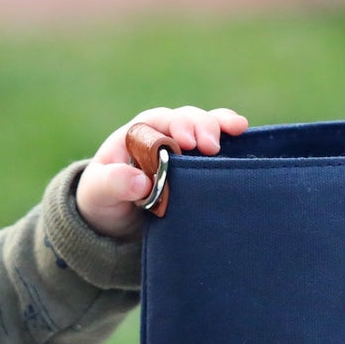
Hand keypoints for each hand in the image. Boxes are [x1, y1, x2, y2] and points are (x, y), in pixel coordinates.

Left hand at [76, 106, 248, 239]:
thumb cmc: (104, 200)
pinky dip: (232, 139)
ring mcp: (184, 150)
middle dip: (201, 126)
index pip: (159, 122)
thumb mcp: (99, 193)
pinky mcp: (198, 167)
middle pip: (186, 120)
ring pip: (205, 128)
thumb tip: (141, 182)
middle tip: (211, 146)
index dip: (174, 127)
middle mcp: (163, 135)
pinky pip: (218, 147)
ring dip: (220, 127)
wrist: (115, 223)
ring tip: (237, 130)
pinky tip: (245, 134)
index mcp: (138, 135)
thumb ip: (114, 184)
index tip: (186, 142)